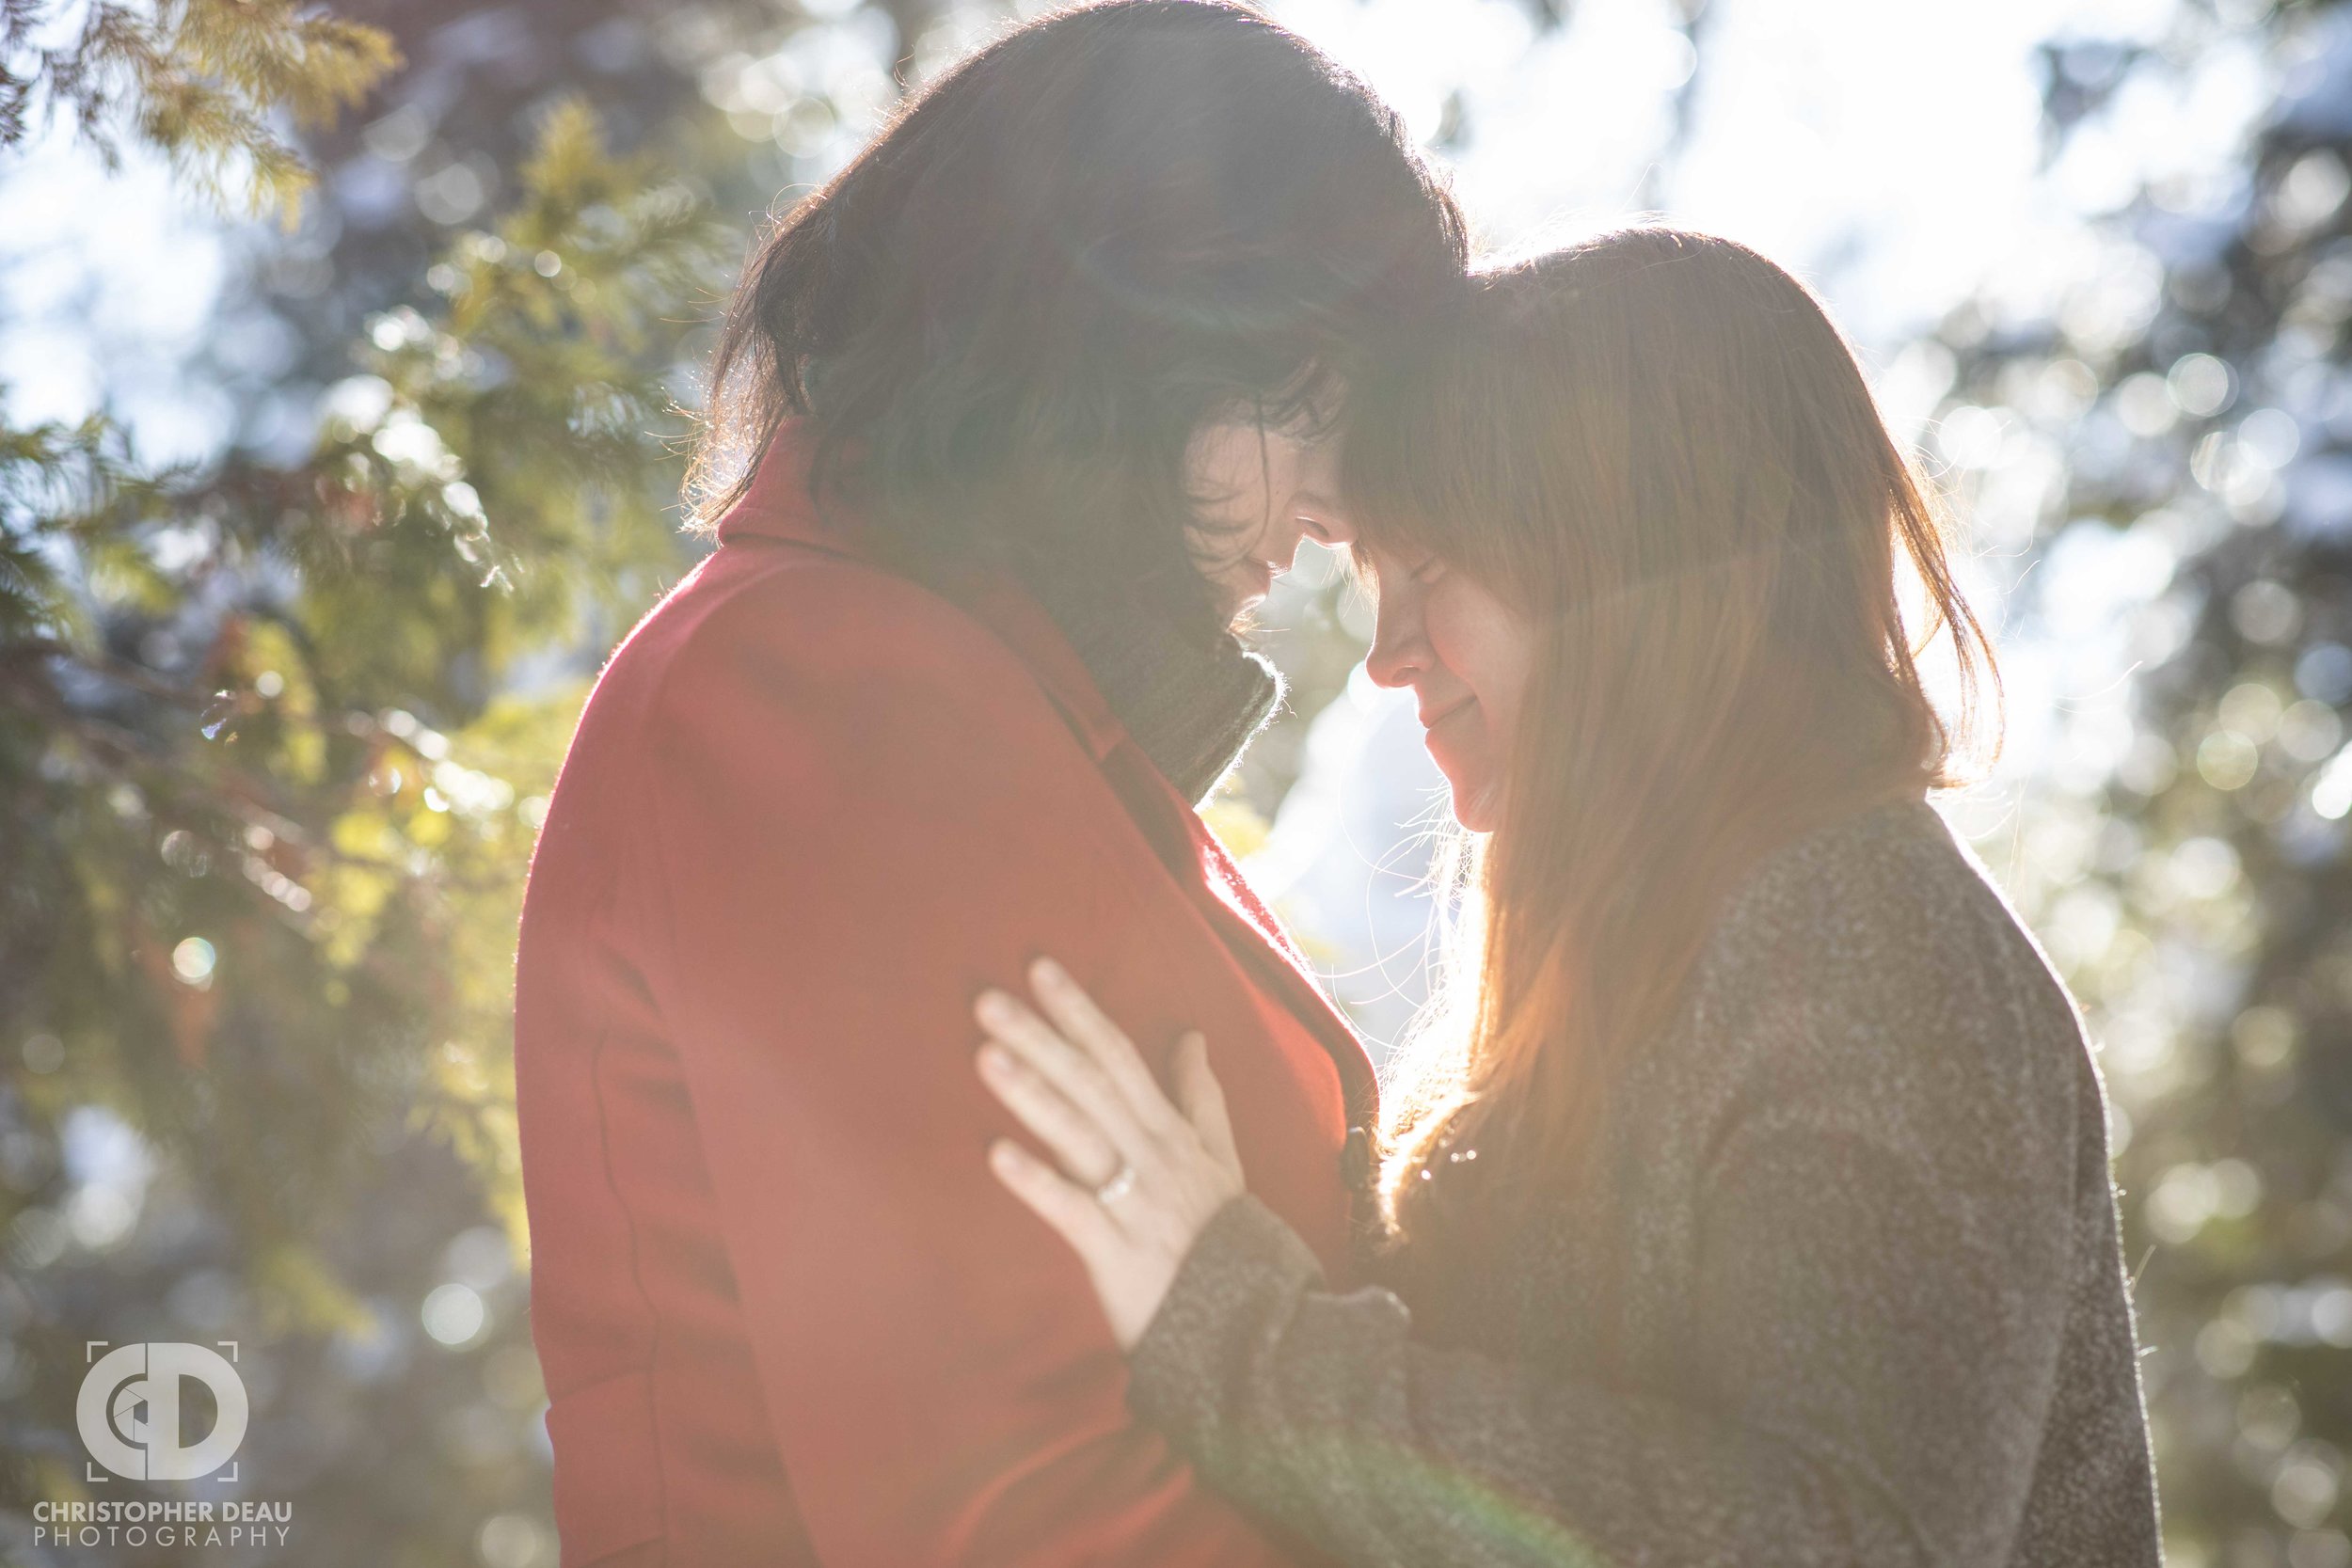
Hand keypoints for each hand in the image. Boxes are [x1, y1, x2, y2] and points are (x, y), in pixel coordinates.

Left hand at [974, 956, 1244, 1350]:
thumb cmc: (1227, 1241)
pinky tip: (995, 1154)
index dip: (1080, 1012)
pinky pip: (1073, 1210)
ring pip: (1079, 1136)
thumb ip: (1202, 1098)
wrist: (1252, 1325)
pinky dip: (1036, 1182)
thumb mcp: (1223, 1160)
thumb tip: (1191, 1036)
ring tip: (986, 1056)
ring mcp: (1134, 1203)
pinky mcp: (1116, 1253)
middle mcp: (1151, 1157)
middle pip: (1091, 1084)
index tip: (1040, 969)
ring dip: (1032, 1094)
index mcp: (1170, 1133)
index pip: (1120, 1057)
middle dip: (1041, 1037)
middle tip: (988, 999)